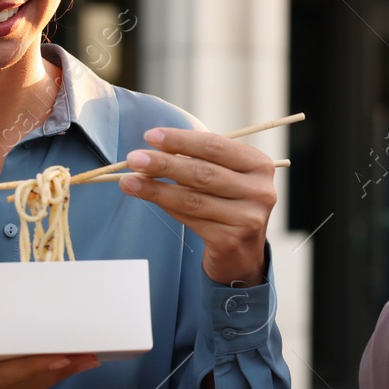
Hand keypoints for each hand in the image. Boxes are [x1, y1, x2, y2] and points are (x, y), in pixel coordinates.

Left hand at [118, 127, 275, 284]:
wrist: (243, 253)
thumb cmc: (227, 204)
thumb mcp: (224, 176)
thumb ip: (199, 160)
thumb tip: (154, 148)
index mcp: (259, 165)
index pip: (215, 146)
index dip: (181, 140)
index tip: (151, 136)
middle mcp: (260, 191)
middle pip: (203, 172)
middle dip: (164, 164)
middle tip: (134, 158)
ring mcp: (247, 218)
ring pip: (192, 198)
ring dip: (156, 188)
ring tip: (129, 180)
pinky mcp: (230, 240)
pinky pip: (190, 219)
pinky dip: (165, 206)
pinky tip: (146, 198)